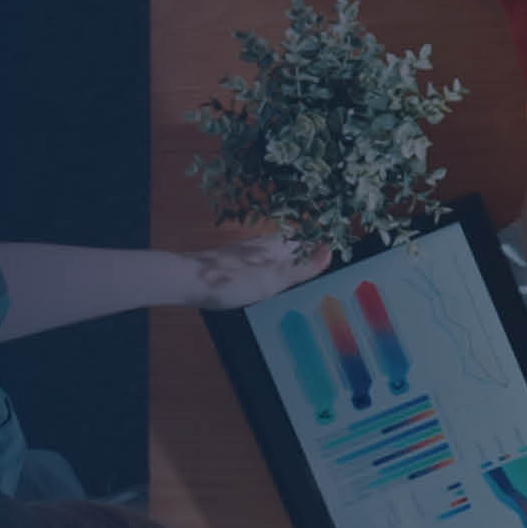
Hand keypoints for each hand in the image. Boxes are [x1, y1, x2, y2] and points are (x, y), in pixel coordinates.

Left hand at [187, 234, 330, 308]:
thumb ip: (302, 268)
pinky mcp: (234, 264)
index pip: (308, 240)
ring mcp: (247, 254)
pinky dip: (272, 275)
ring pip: (277, 258)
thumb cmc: (231, 279)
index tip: (339, 256)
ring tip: (302, 285)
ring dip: (290, 268)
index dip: (323, 246)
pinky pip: (262, 266)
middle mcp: (262, 246)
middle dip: (308, 258)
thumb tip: (330, 252)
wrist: (187, 280)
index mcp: (276, 246)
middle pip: (293, 248)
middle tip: (325, 276)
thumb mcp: (273, 278)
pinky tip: (270, 287)